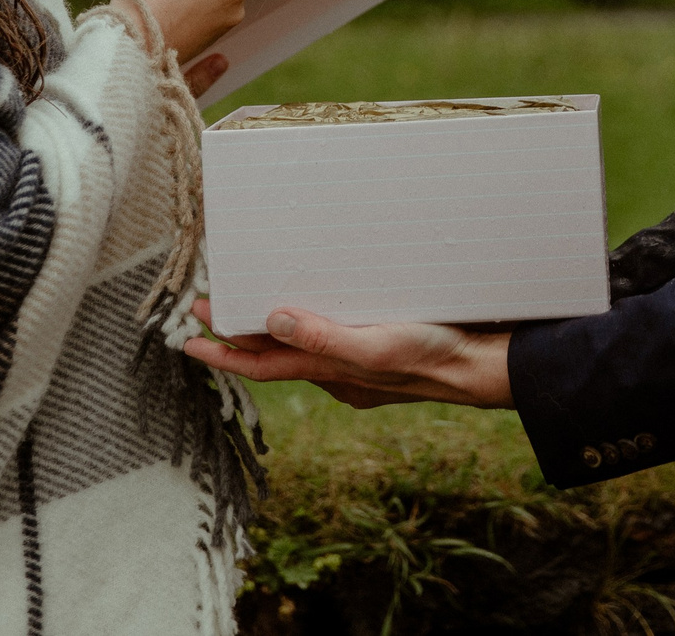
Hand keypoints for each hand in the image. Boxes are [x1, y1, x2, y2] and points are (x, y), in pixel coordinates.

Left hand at [181, 300, 513, 407]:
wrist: (486, 365)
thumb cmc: (435, 355)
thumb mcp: (378, 346)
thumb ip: (325, 339)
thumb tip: (271, 322)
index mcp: (332, 372)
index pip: (263, 364)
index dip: (223, 352)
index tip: (187, 340)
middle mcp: (339, 371)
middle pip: (276, 354)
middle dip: (239, 335)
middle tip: (206, 308)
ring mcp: (360, 360)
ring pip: (303, 346)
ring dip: (271, 327)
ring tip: (250, 301)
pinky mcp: (382, 343)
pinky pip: (332, 336)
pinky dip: (311, 321)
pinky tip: (319, 302)